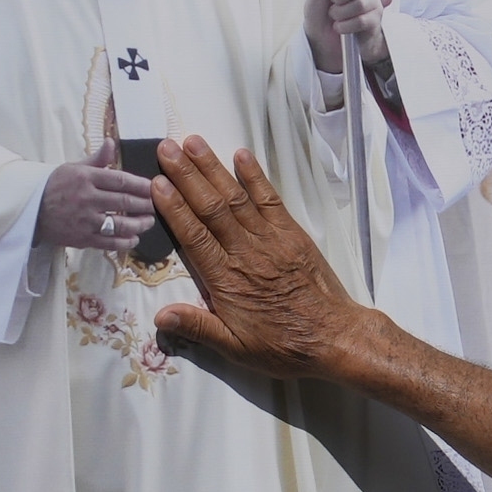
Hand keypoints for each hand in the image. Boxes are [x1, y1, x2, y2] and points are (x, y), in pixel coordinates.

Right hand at [36, 159, 158, 254]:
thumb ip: (97, 159)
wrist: (30, 210)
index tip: (153, 187)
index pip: (121, 180)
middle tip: (156, 205)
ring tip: (149, 222)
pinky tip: (134, 239)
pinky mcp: (82, 238)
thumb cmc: (54, 186)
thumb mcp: (74, 167)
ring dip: (139, 224)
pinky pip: (109, 242)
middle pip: (124, 202)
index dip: (141, 185)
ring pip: (119, 224)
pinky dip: (124, 242)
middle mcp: (87, 198)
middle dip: (144, 204)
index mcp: (86, 177)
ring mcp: (85, 220)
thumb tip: (111, 142)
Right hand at [149, 140, 367, 377]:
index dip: (174, 207)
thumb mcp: (236, 349)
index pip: (194, 236)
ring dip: (213, 168)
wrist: (334, 337)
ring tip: (193, 142)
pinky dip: (256, 177)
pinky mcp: (292, 234)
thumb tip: (160, 317)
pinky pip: (270, 200)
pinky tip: (241, 155)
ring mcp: (271, 239)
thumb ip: (198, 328)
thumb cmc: (283, 346)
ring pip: (236, 197)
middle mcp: (246, 253)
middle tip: (166, 147)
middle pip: (211, 207)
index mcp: (227, 280)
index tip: (157, 182)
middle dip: (187, 175)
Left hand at [300, 0, 402, 77]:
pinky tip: (340, 27)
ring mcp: (373, 1)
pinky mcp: (375, 20)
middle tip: (333, 1)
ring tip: (334, 16)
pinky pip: (362, 20)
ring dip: (340, 13)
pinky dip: (344, 26)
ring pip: (360, 3)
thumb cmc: (320, 11)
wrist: (322, 41)